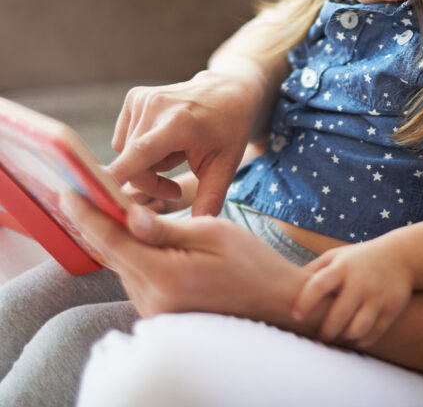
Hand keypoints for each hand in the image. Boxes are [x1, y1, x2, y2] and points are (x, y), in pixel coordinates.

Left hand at [63, 193, 309, 322]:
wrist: (273, 301)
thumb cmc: (251, 261)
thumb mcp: (213, 232)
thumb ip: (166, 228)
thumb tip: (128, 216)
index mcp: (166, 275)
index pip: (113, 241)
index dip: (88, 214)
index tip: (68, 190)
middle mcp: (153, 300)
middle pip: (114, 254)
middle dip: (101, 222)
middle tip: (92, 190)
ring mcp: (155, 311)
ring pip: (123, 266)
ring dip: (120, 239)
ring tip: (119, 209)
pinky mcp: (160, 313)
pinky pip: (137, 278)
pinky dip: (134, 255)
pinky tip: (142, 237)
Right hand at [109, 69, 262, 215]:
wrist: (228, 92)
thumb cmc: (228, 130)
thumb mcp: (226, 165)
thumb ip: (210, 198)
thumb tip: (197, 230)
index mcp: (179, 123)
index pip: (138, 154)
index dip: (115, 177)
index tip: (94, 198)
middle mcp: (156, 106)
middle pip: (132, 164)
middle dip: (150, 183)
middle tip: (174, 187)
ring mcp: (142, 99)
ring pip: (125, 154)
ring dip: (145, 167)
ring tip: (175, 157)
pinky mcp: (134, 97)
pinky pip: (123, 140)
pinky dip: (140, 150)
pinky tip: (164, 143)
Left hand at [292, 241, 414, 346]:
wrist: (401, 256)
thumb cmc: (359, 258)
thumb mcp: (336, 256)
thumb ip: (313, 270)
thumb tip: (284, 286)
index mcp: (343, 267)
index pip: (319, 284)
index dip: (305, 302)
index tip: (295, 316)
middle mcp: (360, 281)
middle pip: (337, 316)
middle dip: (324, 332)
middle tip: (318, 337)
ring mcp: (377, 296)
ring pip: (355, 330)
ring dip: (342, 338)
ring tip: (336, 337)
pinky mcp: (392, 308)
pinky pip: (372, 334)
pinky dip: (360, 341)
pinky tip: (353, 337)